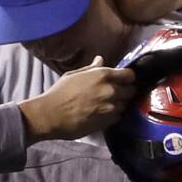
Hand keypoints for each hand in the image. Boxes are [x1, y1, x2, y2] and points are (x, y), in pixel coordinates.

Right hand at [18, 56, 136, 143]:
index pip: (129, 75)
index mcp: (103, 75)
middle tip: (114, 93)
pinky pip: (119, 116)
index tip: (123, 80)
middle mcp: (111, 90)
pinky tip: (102, 113)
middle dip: (125, 91)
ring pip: (125, 104)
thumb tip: (101, 60)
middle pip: (131, 90)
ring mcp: (111, 106)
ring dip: (119, 103)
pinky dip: (114, 115)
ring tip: (105, 104)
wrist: (50, 115)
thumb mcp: (73, 75)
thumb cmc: (59, 93)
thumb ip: (91, 69)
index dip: (127, 77)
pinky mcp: (109, 121)